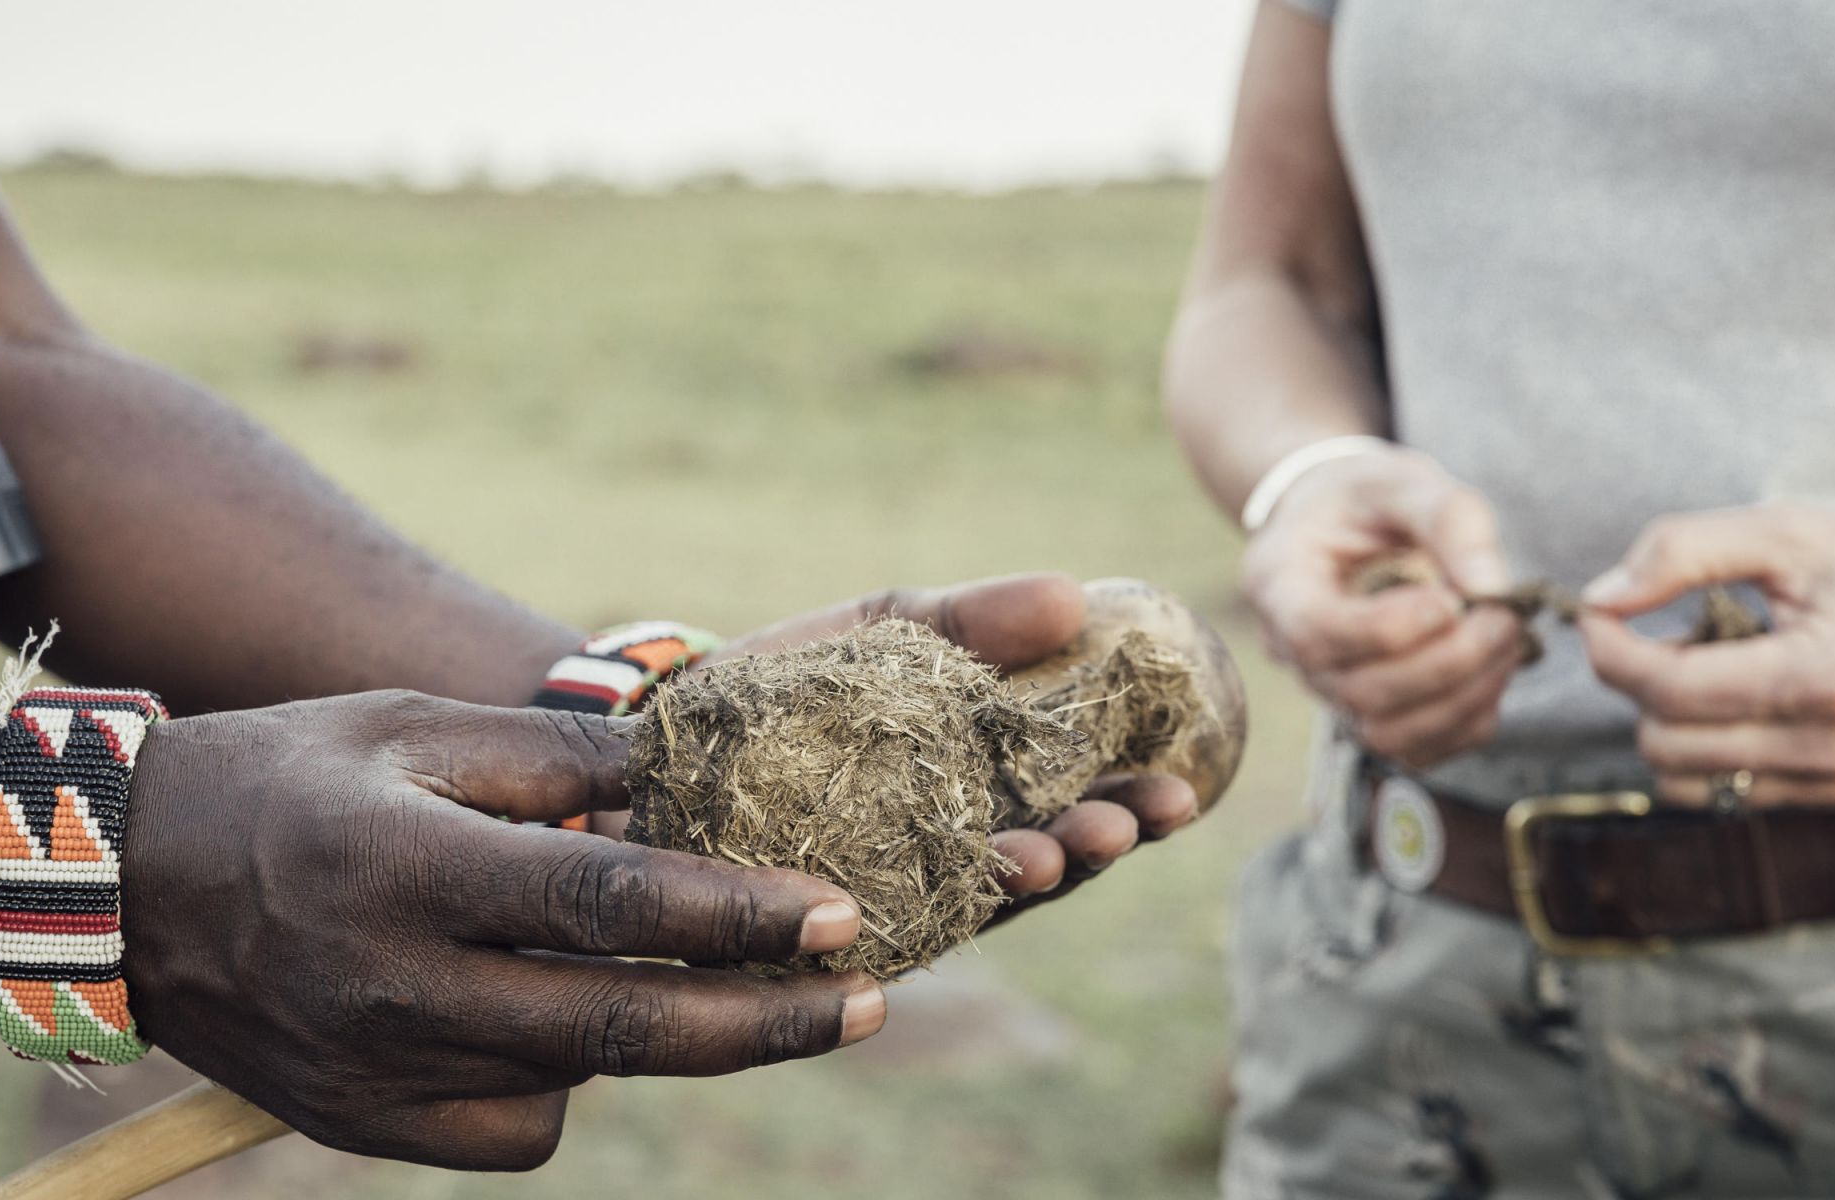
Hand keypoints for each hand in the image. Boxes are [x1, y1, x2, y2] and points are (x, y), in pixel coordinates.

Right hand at [120, 691, 883, 1169]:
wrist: (111, 885)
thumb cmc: (279, 777)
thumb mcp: (408, 725)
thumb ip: (550, 759)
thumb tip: (681, 790)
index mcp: (408, 863)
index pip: (609, 905)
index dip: (736, 916)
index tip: (839, 913)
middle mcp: (391, 982)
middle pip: (619, 1029)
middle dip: (765, 1022)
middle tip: (868, 1001)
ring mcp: (371, 1071)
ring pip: (572, 1085)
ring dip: (651, 1039)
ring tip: (683, 978)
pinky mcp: (357, 1124)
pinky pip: (511, 1129)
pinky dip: (554, 1082)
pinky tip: (543, 1018)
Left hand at [706, 573, 1202, 917]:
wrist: (653, 730)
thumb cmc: (788, 684)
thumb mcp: (882, 635)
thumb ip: (972, 621)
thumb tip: (1074, 594)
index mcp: (978, 792)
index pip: (1074, 809)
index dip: (1131, 807)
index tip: (1181, 790)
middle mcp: (944, 858)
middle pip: (1038, 866)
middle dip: (1086, 849)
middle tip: (1119, 826)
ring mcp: (884, 899)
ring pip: (966, 908)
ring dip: (1010, 885)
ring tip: (1039, 857)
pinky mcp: (811, 929)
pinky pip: (866, 935)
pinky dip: (905, 919)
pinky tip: (933, 895)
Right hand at [1241, 444, 1521, 766]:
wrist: (1342, 526)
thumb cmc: (1363, 499)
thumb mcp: (1398, 480)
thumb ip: (1447, 518)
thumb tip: (1491, 586)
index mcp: (1278, 583)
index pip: (1317, 633)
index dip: (1390, 629)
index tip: (1452, 598)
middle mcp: (1290, 650)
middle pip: (1359, 693)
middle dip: (1447, 663)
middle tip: (1505, 617)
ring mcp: (1328, 691)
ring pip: (1388, 734)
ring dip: (1463, 699)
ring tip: (1506, 643)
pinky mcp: (1370, 714)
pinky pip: (1418, 749)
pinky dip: (1468, 722)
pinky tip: (1493, 671)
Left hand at [1582, 503, 1834, 806]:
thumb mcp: (1783, 531)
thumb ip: (1680, 552)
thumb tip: (1601, 599)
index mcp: (1819, 677)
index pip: (1667, 689)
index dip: (1609, 649)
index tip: (1599, 612)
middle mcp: (1827, 747)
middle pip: (1663, 742)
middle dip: (1639, 682)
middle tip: (1666, 630)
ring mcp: (1832, 782)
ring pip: (1683, 780)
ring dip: (1668, 721)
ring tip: (1704, 664)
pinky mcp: (1833, 797)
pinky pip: (1725, 792)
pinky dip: (1705, 747)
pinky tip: (1735, 696)